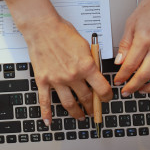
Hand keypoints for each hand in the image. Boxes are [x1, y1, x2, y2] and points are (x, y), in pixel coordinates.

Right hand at [4, 0, 112, 123]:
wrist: (42, 27)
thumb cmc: (62, 32)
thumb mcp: (85, 45)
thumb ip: (90, 62)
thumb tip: (94, 73)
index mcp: (86, 66)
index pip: (102, 89)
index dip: (106, 97)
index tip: (106, 99)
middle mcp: (73, 76)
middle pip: (86, 98)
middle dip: (92, 107)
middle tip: (94, 110)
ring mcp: (57, 80)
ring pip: (69, 103)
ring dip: (76, 113)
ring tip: (80, 116)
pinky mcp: (43, 80)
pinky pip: (45, 101)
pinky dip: (46, 113)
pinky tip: (48, 121)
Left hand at [114, 0, 149, 95]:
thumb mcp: (131, 22)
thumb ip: (125, 44)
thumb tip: (119, 61)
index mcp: (145, 38)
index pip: (130, 64)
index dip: (122, 76)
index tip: (118, 81)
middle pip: (145, 74)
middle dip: (133, 86)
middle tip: (126, 91)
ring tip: (142, 90)